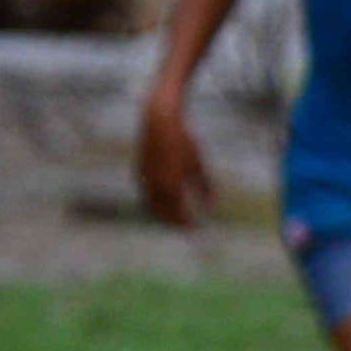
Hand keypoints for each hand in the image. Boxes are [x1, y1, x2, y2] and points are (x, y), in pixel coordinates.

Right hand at [135, 97, 214, 228]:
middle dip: (174, 222)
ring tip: (176, 218)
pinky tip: (166, 204)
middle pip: (163, 213)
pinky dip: (155, 204)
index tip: (197, 228)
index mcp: (171, 184)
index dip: (187, 223)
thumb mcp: (198, 163)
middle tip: (187, 227)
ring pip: (152, 206)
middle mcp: (155, 185)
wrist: (159, 122)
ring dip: (163, 215)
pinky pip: (146, 196)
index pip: (178, 213)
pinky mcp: (138, 173)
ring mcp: (144, 179)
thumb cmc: (183, 141)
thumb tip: (212, 205)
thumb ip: (205, 185)